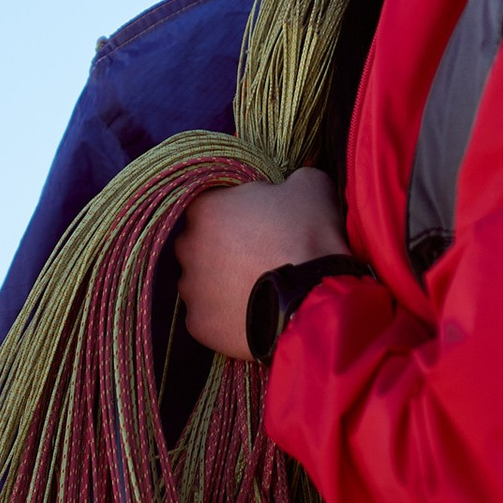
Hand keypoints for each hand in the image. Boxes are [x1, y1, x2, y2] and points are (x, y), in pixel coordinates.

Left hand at [175, 168, 349, 357]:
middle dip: (223, 248)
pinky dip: (225, 314)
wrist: (314, 300)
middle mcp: (187, 246)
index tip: (260, 222)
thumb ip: (291, 178)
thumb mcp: (311, 186)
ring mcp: (191, 289)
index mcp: (206, 208)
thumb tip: (290, 184)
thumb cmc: (308, 237)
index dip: (237, 211)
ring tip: (258, 289)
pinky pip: (208, 315)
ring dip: (222, 282)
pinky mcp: (199, 324)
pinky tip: (252, 313)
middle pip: (201, 243)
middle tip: (259, 256)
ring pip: (201, 281)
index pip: (212, 203)